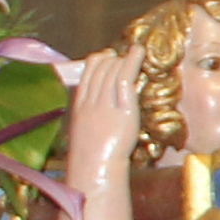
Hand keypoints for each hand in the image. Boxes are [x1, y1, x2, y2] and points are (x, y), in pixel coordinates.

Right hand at [64, 49, 141, 178]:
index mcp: (80, 105)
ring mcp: (106, 105)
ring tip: (135, 51)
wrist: (96, 168)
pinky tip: (139, 53)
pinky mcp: (124, 110)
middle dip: (113, 60)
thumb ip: (90, 113)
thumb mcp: (84, 130)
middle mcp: (92, 101)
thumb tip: (100, 101)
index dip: (98, 61)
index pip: (87, 74)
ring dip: (124, 59)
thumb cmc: (92, 156)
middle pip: (101, 71)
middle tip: (123, 57)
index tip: (107, 56)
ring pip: (113, 72)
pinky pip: (125, 79)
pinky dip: (133, 62)